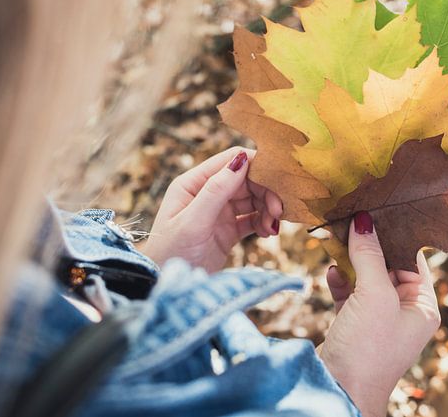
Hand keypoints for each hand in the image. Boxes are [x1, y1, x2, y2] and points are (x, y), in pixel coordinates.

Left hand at [141, 147, 282, 271]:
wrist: (167, 287)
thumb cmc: (171, 253)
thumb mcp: (192, 221)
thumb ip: (216, 190)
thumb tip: (242, 159)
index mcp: (193, 183)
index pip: (230, 161)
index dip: (256, 166)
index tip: (278, 180)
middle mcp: (206, 193)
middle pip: (246, 180)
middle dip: (265, 192)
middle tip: (279, 211)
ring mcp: (218, 212)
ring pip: (252, 199)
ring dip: (267, 208)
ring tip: (273, 226)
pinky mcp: (227, 230)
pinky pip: (252, 218)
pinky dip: (263, 222)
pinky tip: (268, 232)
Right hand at [318, 212, 439, 416]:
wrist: (340, 390)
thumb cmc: (369, 348)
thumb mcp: (374, 296)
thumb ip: (369, 255)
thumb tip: (364, 220)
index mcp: (422, 306)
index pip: (412, 258)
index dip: (394, 233)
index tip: (376, 207)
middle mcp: (403, 311)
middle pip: (386, 265)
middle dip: (368, 243)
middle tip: (350, 216)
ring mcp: (378, 318)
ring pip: (365, 276)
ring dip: (351, 259)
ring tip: (335, 237)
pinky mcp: (354, 324)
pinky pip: (349, 292)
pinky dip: (340, 279)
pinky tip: (330, 270)